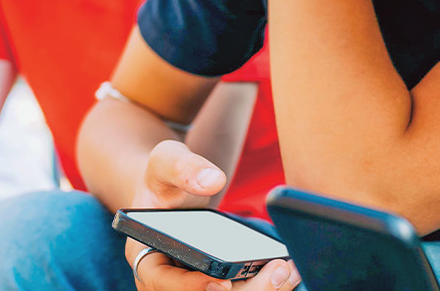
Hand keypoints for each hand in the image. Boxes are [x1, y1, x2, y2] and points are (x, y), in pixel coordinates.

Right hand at [129, 141, 301, 290]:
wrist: (176, 190)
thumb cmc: (166, 179)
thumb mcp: (166, 161)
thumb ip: (183, 167)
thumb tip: (212, 180)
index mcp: (147, 257)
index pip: (162, 283)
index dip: (192, 287)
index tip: (223, 280)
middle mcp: (170, 279)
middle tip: (276, 271)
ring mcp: (196, 283)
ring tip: (289, 270)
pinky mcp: (219, 282)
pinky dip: (267, 285)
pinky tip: (291, 269)